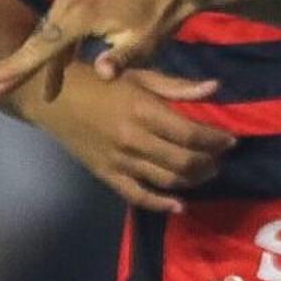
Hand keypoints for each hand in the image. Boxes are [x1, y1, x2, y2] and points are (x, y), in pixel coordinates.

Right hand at [0, 0, 205, 108]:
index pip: (42, 45)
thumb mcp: (144, 42)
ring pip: (54, 22)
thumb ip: (120, 59)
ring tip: (47, 81)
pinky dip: (63, 30)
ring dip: (51, 48)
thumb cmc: (162, 14)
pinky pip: (63, 8)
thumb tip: (102, 74)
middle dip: (25, 63)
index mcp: (82, 10)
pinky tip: (66, 51)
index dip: (15, 66)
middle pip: (42, 34)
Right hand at [16, 53, 231, 214]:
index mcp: (141, 109)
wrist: (50, 97)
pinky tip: (179, 205)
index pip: (189, 133)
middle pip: (183, 161)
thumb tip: (215, 89)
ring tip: (206, 172)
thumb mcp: (137, 75)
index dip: (215, 140)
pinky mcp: (107, 175)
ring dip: (193, 180)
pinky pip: (138, 196)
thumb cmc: (97, 80)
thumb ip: (177, 86)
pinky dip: (161, 204)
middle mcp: (132, 138)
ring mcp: (119, 160)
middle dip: (209, 162)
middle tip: (220, 158)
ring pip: (166, 180)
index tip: (230, 139)